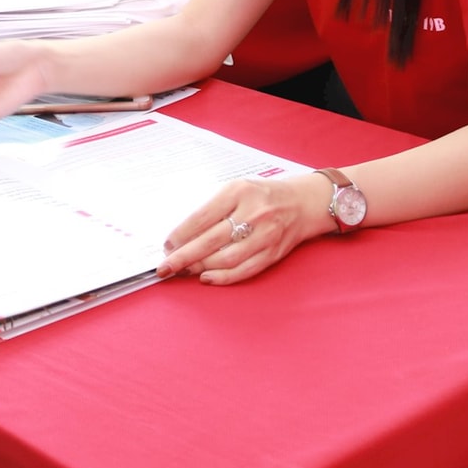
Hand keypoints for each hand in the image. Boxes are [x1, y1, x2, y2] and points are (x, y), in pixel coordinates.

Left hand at [158, 173, 329, 285]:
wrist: (303, 202)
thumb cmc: (262, 195)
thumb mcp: (236, 189)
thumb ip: (212, 209)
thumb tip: (182, 236)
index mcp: (238, 192)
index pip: (202, 217)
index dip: (181, 234)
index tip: (166, 245)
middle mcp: (253, 213)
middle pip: (210, 241)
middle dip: (183, 257)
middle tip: (164, 267)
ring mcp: (265, 235)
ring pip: (225, 259)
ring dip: (200, 268)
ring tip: (184, 270)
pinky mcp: (272, 253)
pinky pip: (243, 270)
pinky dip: (222, 277)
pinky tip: (206, 278)